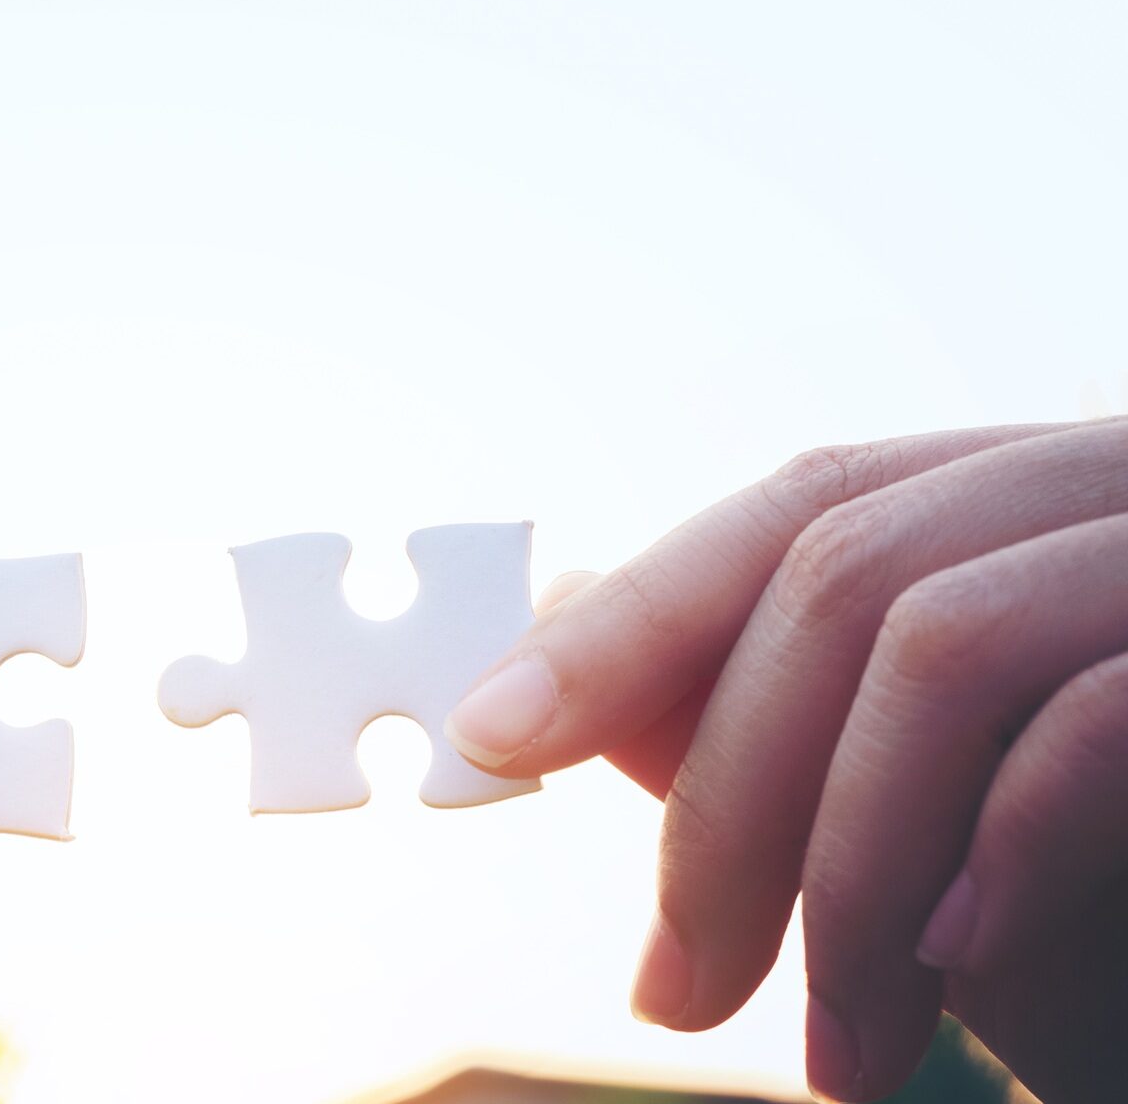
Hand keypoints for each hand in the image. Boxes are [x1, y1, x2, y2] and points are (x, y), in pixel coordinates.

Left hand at [443, 419, 1127, 1100]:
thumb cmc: (1127, 923)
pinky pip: (1094, 714)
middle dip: (722, 798)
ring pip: (942, 638)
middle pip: (841, 576)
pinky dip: (992, 845)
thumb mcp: (925, 823)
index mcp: (1040, 505)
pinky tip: (944, 968)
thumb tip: (556, 692)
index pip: (804, 507)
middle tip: (662, 992)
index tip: (489, 734)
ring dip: (839, 862)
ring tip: (817, 1054)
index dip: (632, 611)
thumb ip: (775, 736)